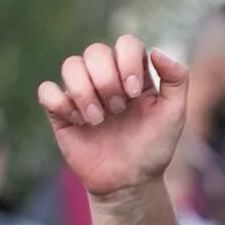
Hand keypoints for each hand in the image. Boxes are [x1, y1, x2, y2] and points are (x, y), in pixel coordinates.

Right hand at [38, 35, 188, 200]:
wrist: (129, 181)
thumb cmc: (153, 147)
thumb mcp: (175, 114)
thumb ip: (177, 78)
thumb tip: (155, 50)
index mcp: (133, 72)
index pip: (125, 43)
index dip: (127, 62)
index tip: (134, 94)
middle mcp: (106, 77)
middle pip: (95, 51)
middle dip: (107, 81)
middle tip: (118, 109)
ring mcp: (82, 92)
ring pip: (70, 65)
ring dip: (85, 92)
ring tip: (98, 119)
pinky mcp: (61, 111)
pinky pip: (47, 90)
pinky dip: (61, 103)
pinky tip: (78, 122)